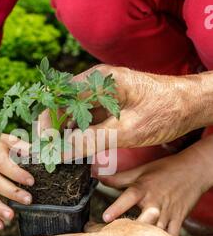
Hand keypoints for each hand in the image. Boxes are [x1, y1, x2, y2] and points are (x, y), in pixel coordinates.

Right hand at [40, 65, 204, 155]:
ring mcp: (102, 91)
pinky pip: (86, 116)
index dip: (46, 123)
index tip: (44, 146)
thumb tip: (60, 152)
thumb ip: (91, 141)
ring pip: (72, 111)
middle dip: (53, 128)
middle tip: (50, 154)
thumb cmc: (166, 112)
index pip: (58, 98)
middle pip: (61, 103)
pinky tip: (77, 148)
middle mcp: (97, 81)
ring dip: (65, 132)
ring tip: (61, 155)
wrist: (192, 105)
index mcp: (100, 80)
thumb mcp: (127, 131)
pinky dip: (79, 132)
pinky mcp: (108, 102)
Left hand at [95, 137, 212, 235]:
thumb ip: (118, 177)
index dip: (116, 208)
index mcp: (142, 189)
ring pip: (156, 232)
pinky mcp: (178, 220)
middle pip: (142, 221)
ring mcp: (167, 213)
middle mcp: (154, 202)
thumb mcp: (140, 171)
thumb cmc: (164, 170)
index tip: (105, 219)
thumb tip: (96, 176)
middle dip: (131, 232)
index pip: (128, 198)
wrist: (194, 171)